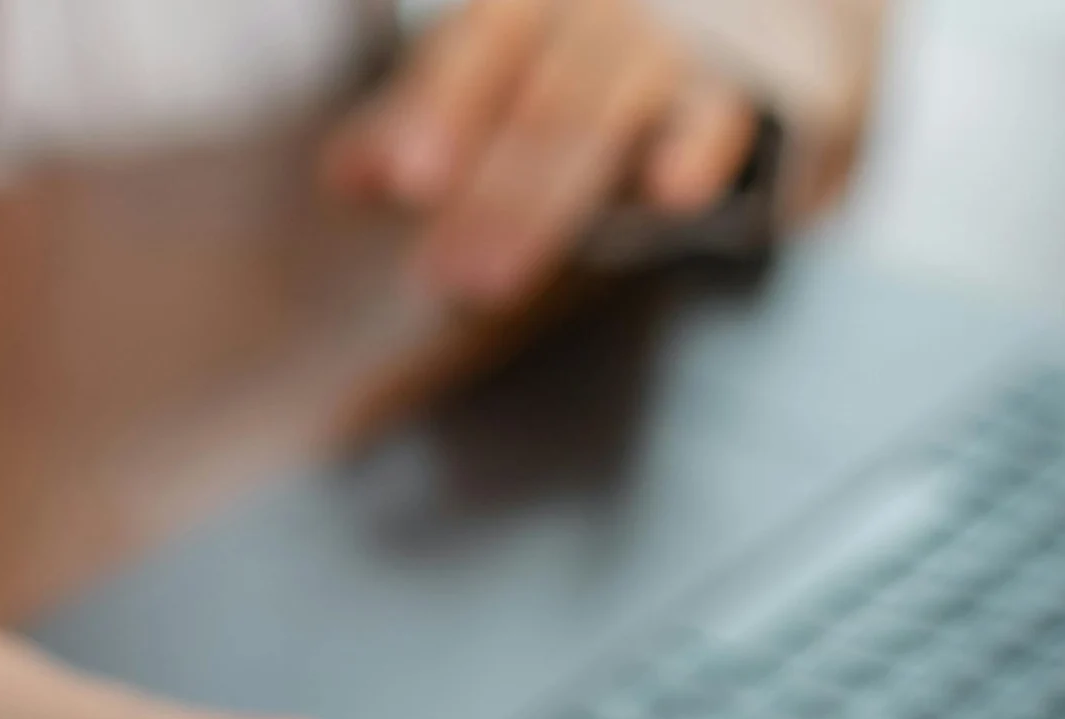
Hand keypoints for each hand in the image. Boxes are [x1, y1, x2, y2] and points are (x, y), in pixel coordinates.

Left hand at [326, 0, 761, 306]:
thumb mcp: (525, 43)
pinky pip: (736, 112)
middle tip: (445, 280)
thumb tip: (344, 178)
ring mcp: (699, 40)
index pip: (487, 42)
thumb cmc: (618, 25)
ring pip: (617, 111)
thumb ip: (435, 110)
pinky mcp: (785, 80)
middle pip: (549, 98)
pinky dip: (705, 147)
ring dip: (552, 196)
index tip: (405, 179)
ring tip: (492, 278)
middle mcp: (621, 3)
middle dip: (495, 192)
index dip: (443, 106)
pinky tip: (673, 193)